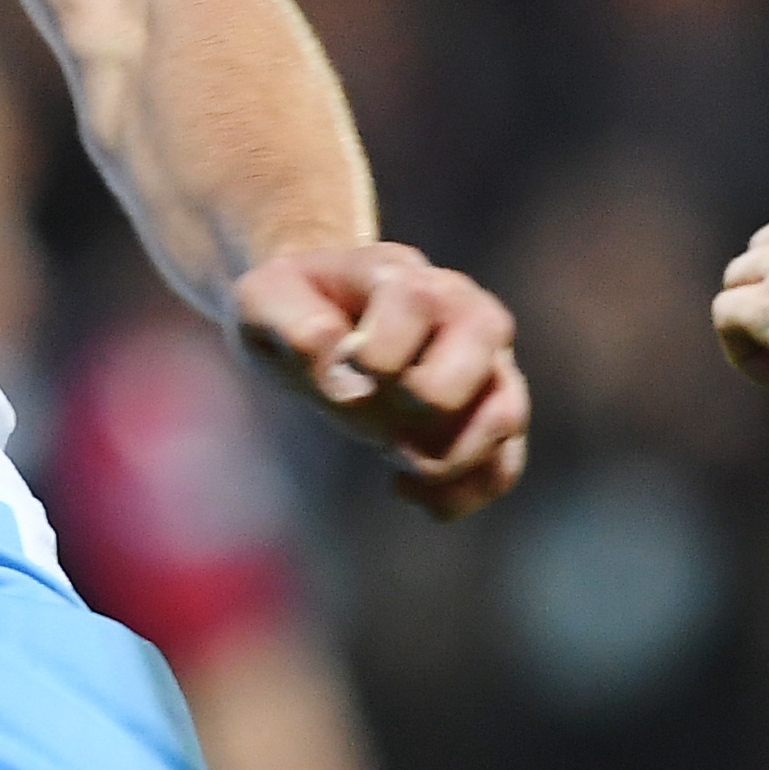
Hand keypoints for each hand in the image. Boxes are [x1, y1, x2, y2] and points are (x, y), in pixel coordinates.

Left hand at [233, 243, 530, 519]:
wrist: (313, 319)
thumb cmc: (290, 308)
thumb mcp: (263, 300)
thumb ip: (292, 322)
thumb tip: (341, 369)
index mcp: (401, 275)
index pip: (418, 301)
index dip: (380, 351)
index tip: (347, 371)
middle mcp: (460, 310)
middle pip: (487, 338)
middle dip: (430, 394)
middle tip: (380, 418)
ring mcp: (482, 364)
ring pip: (505, 410)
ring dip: (453, 456)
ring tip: (397, 468)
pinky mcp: (484, 415)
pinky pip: (502, 463)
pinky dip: (463, 492)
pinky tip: (409, 494)